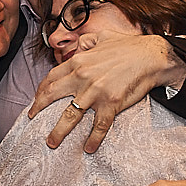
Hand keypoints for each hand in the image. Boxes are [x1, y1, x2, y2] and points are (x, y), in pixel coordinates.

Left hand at [29, 32, 183, 152]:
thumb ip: (86, 41)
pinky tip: (89, 148)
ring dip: (58, 131)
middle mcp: (81, 77)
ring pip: (70, 116)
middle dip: (38, 108)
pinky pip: (99, 125)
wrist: (153, 56)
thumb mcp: (101, 37)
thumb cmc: (129, 46)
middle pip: (51, 96)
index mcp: (77, 62)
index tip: (36, 98)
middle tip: (32, 118)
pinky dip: (93, 138)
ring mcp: (95, 92)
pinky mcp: (111, 103)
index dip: (40, 90)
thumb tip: (78, 46)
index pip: (51, 78)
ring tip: (51, 143)